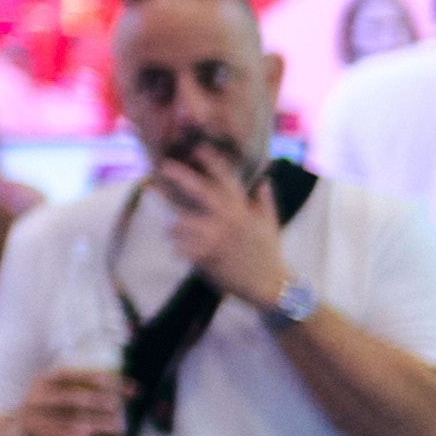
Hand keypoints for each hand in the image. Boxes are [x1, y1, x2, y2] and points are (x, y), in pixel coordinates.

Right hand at [3, 365, 130, 435]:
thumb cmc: (55, 414)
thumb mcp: (68, 399)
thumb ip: (96, 392)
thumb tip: (136, 388)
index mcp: (44, 382)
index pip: (66, 374)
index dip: (88, 377)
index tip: (110, 381)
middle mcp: (36, 398)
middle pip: (69, 398)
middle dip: (95, 402)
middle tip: (117, 407)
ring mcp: (31, 418)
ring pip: (66, 421)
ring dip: (93, 424)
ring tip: (115, 427)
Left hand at [149, 144, 296, 309]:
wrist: (270, 286)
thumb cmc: (268, 255)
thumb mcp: (270, 225)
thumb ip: (265, 202)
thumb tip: (265, 181)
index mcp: (243, 211)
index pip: (227, 181)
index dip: (213, 163)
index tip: (198, 148)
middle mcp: (230, 219)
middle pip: (200, 192)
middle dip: (181, 176)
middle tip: (164, 166)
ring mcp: (217, 237)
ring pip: (180, 222)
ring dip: (176, 229)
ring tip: (184, 238)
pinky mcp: (206, 255)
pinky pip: (179, 246)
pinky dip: (179, 249)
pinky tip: (187, 254)